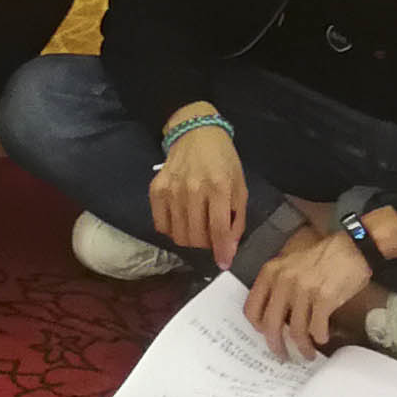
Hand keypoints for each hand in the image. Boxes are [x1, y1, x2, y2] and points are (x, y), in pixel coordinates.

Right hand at [149, 119, 247, 261]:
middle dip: (206, 244)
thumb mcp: (240, 186)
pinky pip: (161, 225)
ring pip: (178, 235)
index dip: (221, 251)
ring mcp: (171, 189)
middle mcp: (192, 188)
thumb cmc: (223, 160)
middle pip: (196, 236)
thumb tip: (229, 249)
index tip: (223, 263)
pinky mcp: (156, 190)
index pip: (218, 229)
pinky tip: (181, 219)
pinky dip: (172, 229)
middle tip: (211, 235)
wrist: (196, 133)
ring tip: (197, 226)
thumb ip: (237, 219)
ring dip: (190, 239)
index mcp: (218, 186)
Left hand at [240, 220, 371, 360]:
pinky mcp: (325, 298)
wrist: (353, 247)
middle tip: (283, 355)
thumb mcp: (291, 264)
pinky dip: (319, 337)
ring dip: (302, 347)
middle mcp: (284, 282)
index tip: (265, 335)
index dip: (257, 327)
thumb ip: (278, 285)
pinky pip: (317, 328)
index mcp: (271, 273)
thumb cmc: (323, 257)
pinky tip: (322, 338)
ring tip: (308, 353)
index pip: (252, 308)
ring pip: (296, 331)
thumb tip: (274, 317)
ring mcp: (304, 290)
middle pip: (271, 325)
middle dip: (276, 346)